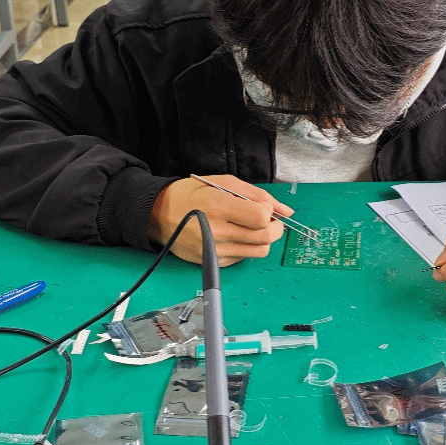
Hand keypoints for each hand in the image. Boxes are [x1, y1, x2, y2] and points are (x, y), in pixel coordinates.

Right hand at [148, 175, 292, 265]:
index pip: (261, 218)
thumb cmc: (191, 195)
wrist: (160, 214)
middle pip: (265, 238)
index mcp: (219, 207)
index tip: (265, 209)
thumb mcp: (224, 183)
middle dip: (275, 228)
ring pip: (259, 252)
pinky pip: (243, 258)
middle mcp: (216, 232)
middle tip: (270, 221)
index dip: (269, 213)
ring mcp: (214, 250)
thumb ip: (258, 196)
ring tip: (252, 228)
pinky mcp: (213, 261)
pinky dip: (246, 247)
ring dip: (263, 239)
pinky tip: (235, 235)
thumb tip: (286, 210)